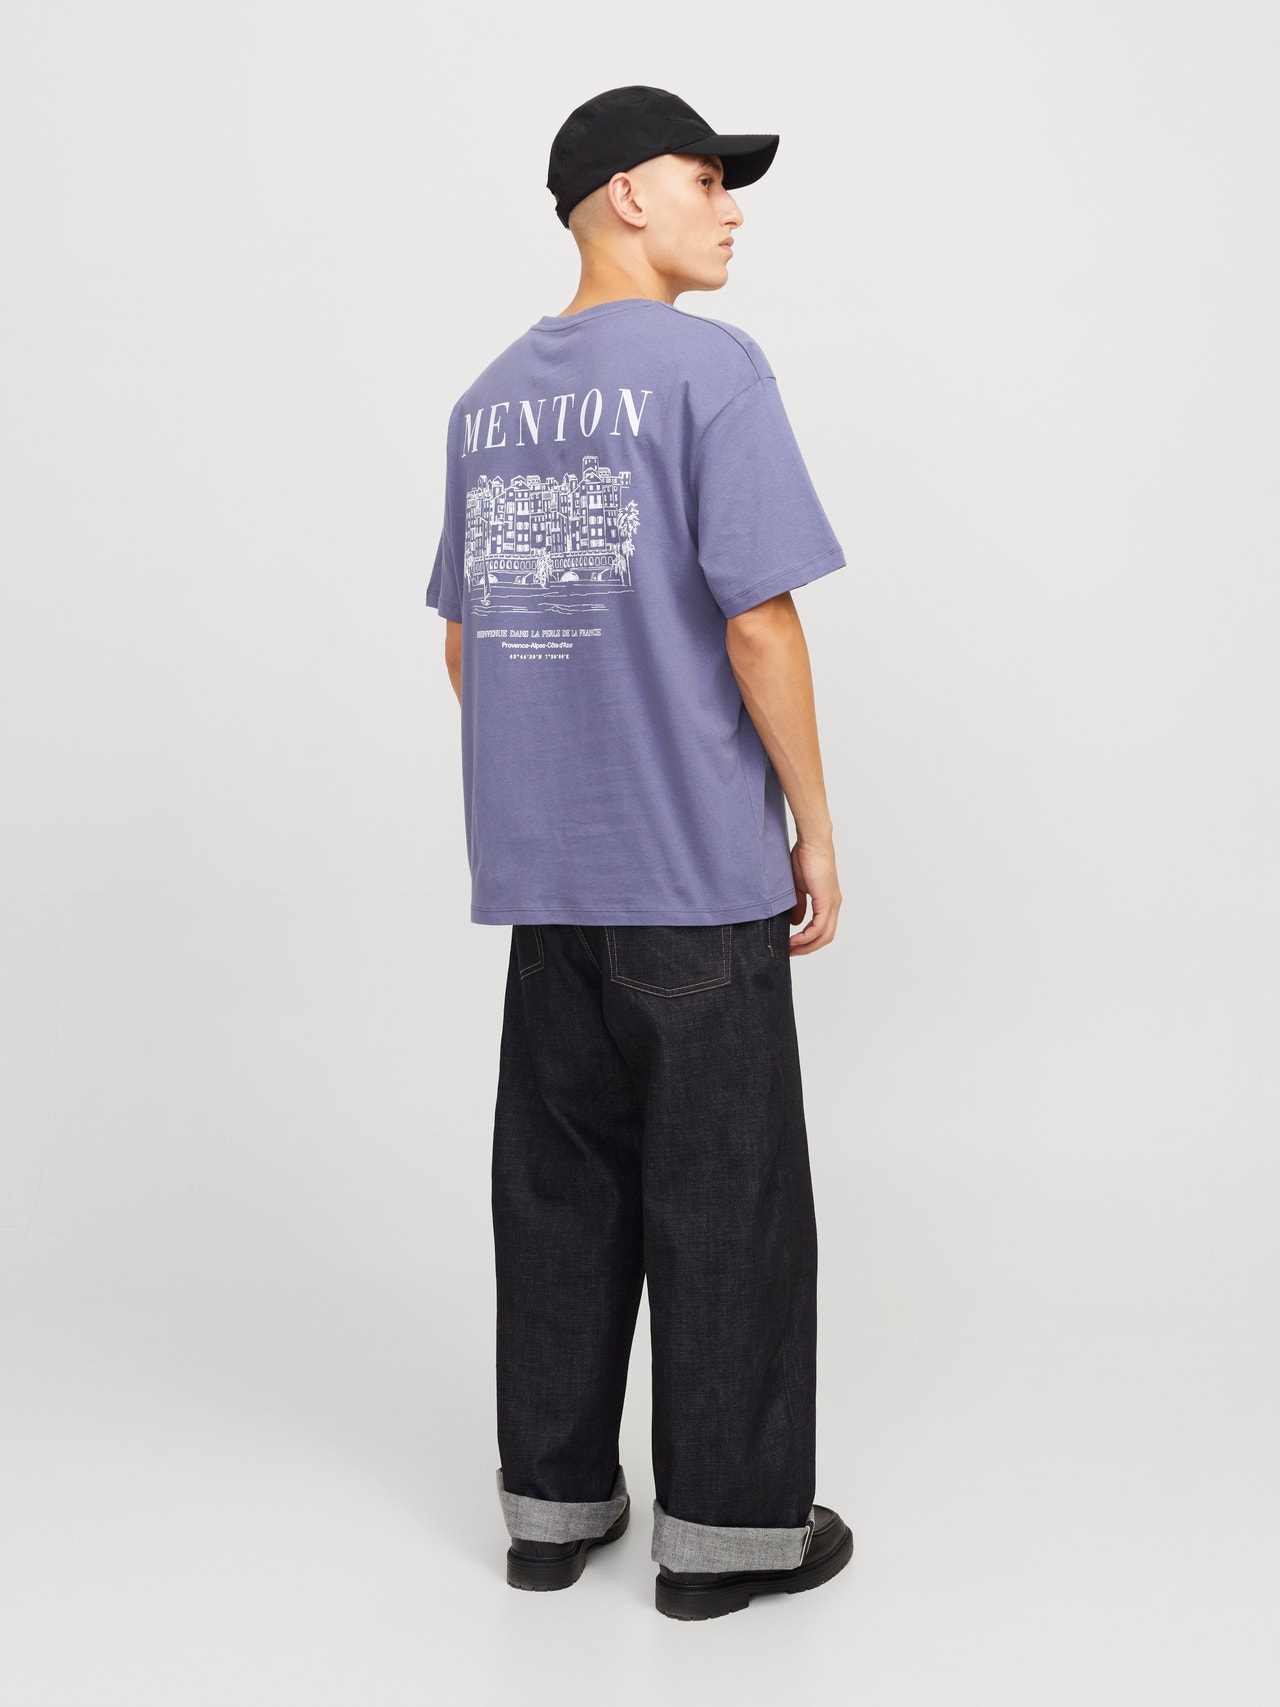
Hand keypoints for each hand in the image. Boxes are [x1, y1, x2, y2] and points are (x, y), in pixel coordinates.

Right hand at [787, 837, 840, 954]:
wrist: (812, 843)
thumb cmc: (805, 858)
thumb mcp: (798, 887)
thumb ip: (798, 906)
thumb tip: (796, 923)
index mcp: (828, 902)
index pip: (822, 930)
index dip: (808, 941)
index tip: (791, 946)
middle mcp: (834, 905)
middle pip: (825, 938)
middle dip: (807, 948)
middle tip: (790, 953)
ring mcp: (832, 904)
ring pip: (824, 936)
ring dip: (807, 945)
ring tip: (790, 949)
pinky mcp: (827, 901)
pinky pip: (819, 927)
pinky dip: (806, 936)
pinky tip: (794, 938)